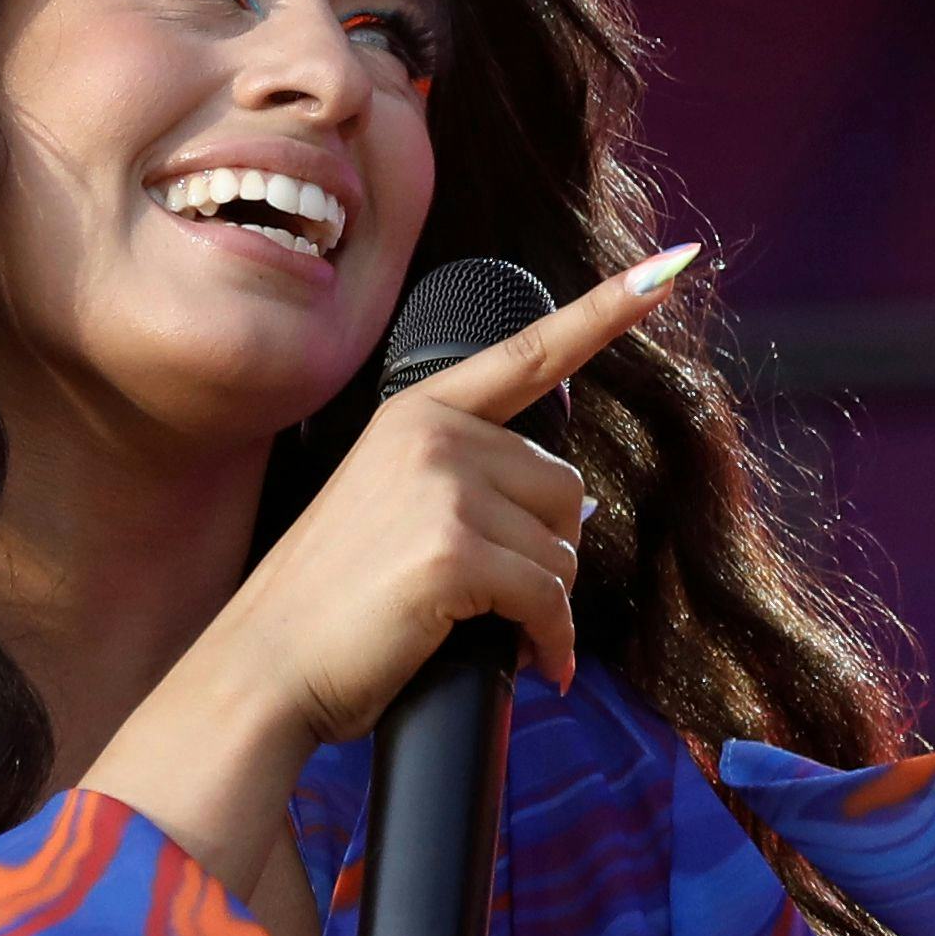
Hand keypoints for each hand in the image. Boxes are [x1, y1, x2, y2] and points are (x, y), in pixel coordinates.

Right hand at [94, 244, 695, 935]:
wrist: (263, 669)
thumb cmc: (333, 605)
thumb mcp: (394, 510)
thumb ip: (472, 486)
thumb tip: (581, 508)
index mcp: (418, 414)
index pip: (530, 353)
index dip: (607, 311)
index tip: (671, 266)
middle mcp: (433, 436)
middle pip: (565, 487)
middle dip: (546, 553)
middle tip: (493, 600)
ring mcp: (443, 490)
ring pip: (564, 548)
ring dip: (546, 604)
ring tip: (490, 629)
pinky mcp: (454, 553)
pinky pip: (549, 600)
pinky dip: (552, 642)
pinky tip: (535, 664)